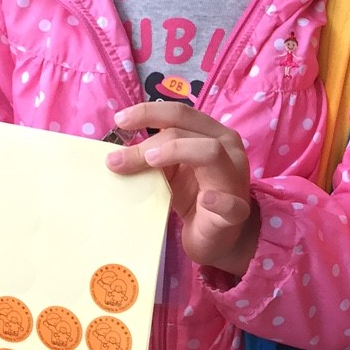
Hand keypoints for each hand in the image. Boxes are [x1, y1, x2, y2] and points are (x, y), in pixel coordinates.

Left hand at [105, 102, 256, 276]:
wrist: (216, 236)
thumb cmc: (193, 196)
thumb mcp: (170, 171)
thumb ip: (152, 157)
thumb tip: (114, 154)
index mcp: (213, 134)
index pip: (180, 113)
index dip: (149, 113)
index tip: (119, 121)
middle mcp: (229, 150)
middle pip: (188, 131)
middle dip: (150, 142)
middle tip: (118, 160)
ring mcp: (234, 180)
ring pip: (211, 152)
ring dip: (176, 152)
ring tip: (150, 162)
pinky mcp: (235, 213)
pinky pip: (230, 204)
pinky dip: (218, 200)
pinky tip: (205, 200)